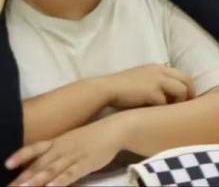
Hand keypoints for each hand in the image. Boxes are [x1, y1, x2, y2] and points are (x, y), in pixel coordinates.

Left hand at [6, 114, 127, 186]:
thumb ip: (55, 152)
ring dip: (37, 180)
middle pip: (40, 164)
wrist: (115, 129)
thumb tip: (38, 165)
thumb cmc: (91, 137)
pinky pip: (71, 173)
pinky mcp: (86, 164)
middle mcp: (62, 149)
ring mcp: (74, 156)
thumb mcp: (70, 140)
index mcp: (57, 142)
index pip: (35, 148)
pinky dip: (61, 181)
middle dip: (24, 177)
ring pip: (52, 170)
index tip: (7, 164)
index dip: (21, 155)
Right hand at [101, 64, 194, 109]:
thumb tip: (165, 94)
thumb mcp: (141, 78)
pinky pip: (165, 102)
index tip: (189, 98)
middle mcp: (160, 71)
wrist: (105, 90)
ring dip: (179, 103)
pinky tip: (160, 116)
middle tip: (189, 107)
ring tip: (174, 113)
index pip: (183, 74)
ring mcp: (156, 81)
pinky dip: (164, 109)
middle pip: (186, 80)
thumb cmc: (121, 88)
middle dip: (190, 94)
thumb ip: (153, 81)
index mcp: (158, 67)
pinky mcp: (151, 92)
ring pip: (180, 91)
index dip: (189, 87)